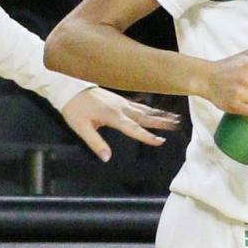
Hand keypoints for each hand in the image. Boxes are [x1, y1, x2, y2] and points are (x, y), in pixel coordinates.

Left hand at [61, 89, 178, 161]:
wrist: (69, 88)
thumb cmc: (74, 110)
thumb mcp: (81, 128)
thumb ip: (96, 143)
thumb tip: (107, 158)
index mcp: (113, 116)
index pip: (133, 128)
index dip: (147, 136)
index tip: (161, 141)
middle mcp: (121, 108)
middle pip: (145, 116)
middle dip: (162, 121)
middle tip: (178, 124)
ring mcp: (121, 102)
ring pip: (145, 109)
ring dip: (160, 114)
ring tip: (174, 117)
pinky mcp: (120, 99)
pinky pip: (139, 105)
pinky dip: (150, 108)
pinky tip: (157, 109)